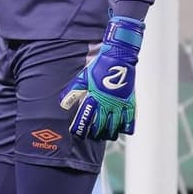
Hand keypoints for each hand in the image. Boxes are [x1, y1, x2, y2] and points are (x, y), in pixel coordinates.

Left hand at [60, 15, 143, 139]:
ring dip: (108, 133)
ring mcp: (120, 105)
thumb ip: (72, 92)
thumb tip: (63, 105)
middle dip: (94, 133)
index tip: (77, 133)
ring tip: (104, 135)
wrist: (119, 58)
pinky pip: (130, 122)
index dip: (80, 128)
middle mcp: (107, 104)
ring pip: (114, 128)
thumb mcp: (82, 78)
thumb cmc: (99, 68)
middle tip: (91, 135)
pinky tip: (120, 130)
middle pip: (100, 126)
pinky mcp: (130, 103)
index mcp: (94, 97)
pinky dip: (125, 129)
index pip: (85, 118)